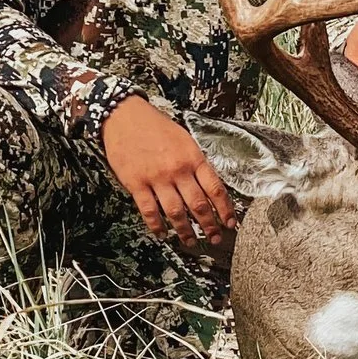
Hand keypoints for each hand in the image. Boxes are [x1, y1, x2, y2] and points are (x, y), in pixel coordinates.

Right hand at [102, 95, 234, 247]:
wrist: (125, 116)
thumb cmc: (157, 127)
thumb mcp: (186, 140)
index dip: (225, 210)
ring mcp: (156, 178)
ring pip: (175, 212)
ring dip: (185, 230)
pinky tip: (162, 234)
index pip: (216, 189)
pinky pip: (149, 210)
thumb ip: (197, 164)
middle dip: (209, 225)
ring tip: (191, 242)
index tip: (231, 224)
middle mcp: (178, 170)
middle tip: (215, 239)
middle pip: (198, 205)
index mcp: (194, 158)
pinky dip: (156, 225)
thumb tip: (210, 188)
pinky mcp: (135, 183)